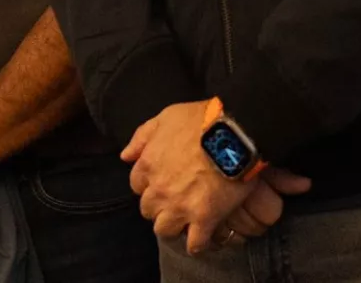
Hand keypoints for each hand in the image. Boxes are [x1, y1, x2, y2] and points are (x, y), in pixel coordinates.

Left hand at [123, 101, 311, 255]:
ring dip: (174, 225)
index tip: (163, 181)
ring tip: (188, 220)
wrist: (234, 131)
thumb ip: (143, 136)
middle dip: (160, 205)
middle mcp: (159, 190)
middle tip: (177, 199)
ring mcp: (180, 207)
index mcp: (148, 165)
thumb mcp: (167, 117)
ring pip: (165, 230)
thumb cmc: (201, 119)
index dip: (151, 184)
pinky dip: (198, 243)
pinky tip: (204, 237)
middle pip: (149, 210)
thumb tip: (125, 157)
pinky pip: (195, 243)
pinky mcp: (204, 218)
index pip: (137, 185)